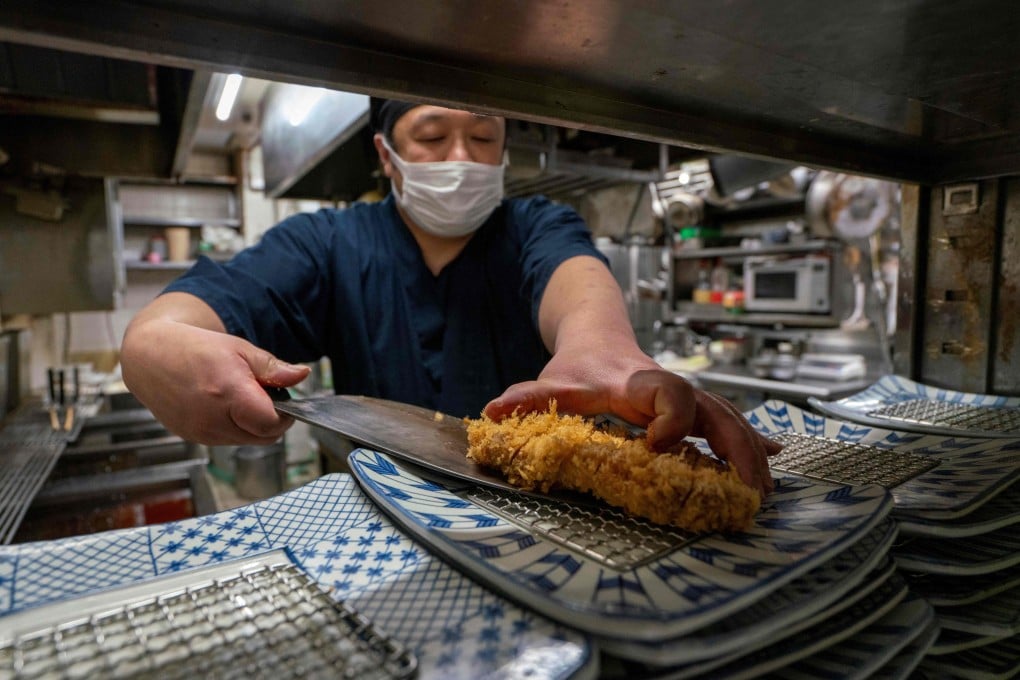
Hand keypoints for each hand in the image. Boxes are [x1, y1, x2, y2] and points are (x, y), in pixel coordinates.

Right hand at [121, 317, 309, 444]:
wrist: (150, 356)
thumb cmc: (194, 348)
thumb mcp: (240, 349)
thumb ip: (272, 368)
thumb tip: (302, 374)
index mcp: (228, 393)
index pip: (271, 424)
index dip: (284, 415)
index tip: (284, 401)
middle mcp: (212, 419)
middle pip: (263, 437)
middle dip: (271, 421)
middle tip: (263, 396)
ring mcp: (200, 433)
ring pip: (246, 441)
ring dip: (252, 425)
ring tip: (240, 398)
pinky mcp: (191, 438)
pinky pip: (226, 441)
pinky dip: (233, 428)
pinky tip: (223, 406)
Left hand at [484, 352, 779, 496]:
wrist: (596, 330)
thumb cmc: (577, 362)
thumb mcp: (551, 381)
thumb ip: (525, 397)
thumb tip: (489, 412)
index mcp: (634, 382)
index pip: (665, 390)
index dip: (669, 416)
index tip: (657, 447)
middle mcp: (665, 388)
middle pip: (711, 408)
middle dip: (733, 445)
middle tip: (748, 485)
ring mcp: (682, 396)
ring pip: (725, 416)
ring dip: (748, 450)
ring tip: (764, 487)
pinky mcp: (689, 406)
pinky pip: (725, 420)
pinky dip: (749, 438)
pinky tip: (772, 457)